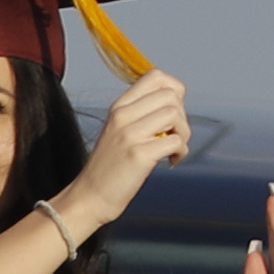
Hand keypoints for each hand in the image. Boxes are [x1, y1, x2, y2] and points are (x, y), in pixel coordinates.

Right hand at [67, 67, 191, 231]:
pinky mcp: (138, 155)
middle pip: (171, 95)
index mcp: (119, 106)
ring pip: (175, 114)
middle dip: (182, 116)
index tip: (172, 114)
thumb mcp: (120, 131)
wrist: (90, 197)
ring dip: (184, 134)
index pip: (156, 76)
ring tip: (173, 150)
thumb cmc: (111, 167)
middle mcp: (123, 115)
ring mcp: (130, 134)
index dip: (175, 91)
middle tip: (174, 136)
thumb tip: (176, 105)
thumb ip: (141, 114)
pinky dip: (181, 152)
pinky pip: (175, 141)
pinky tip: (170, 162)